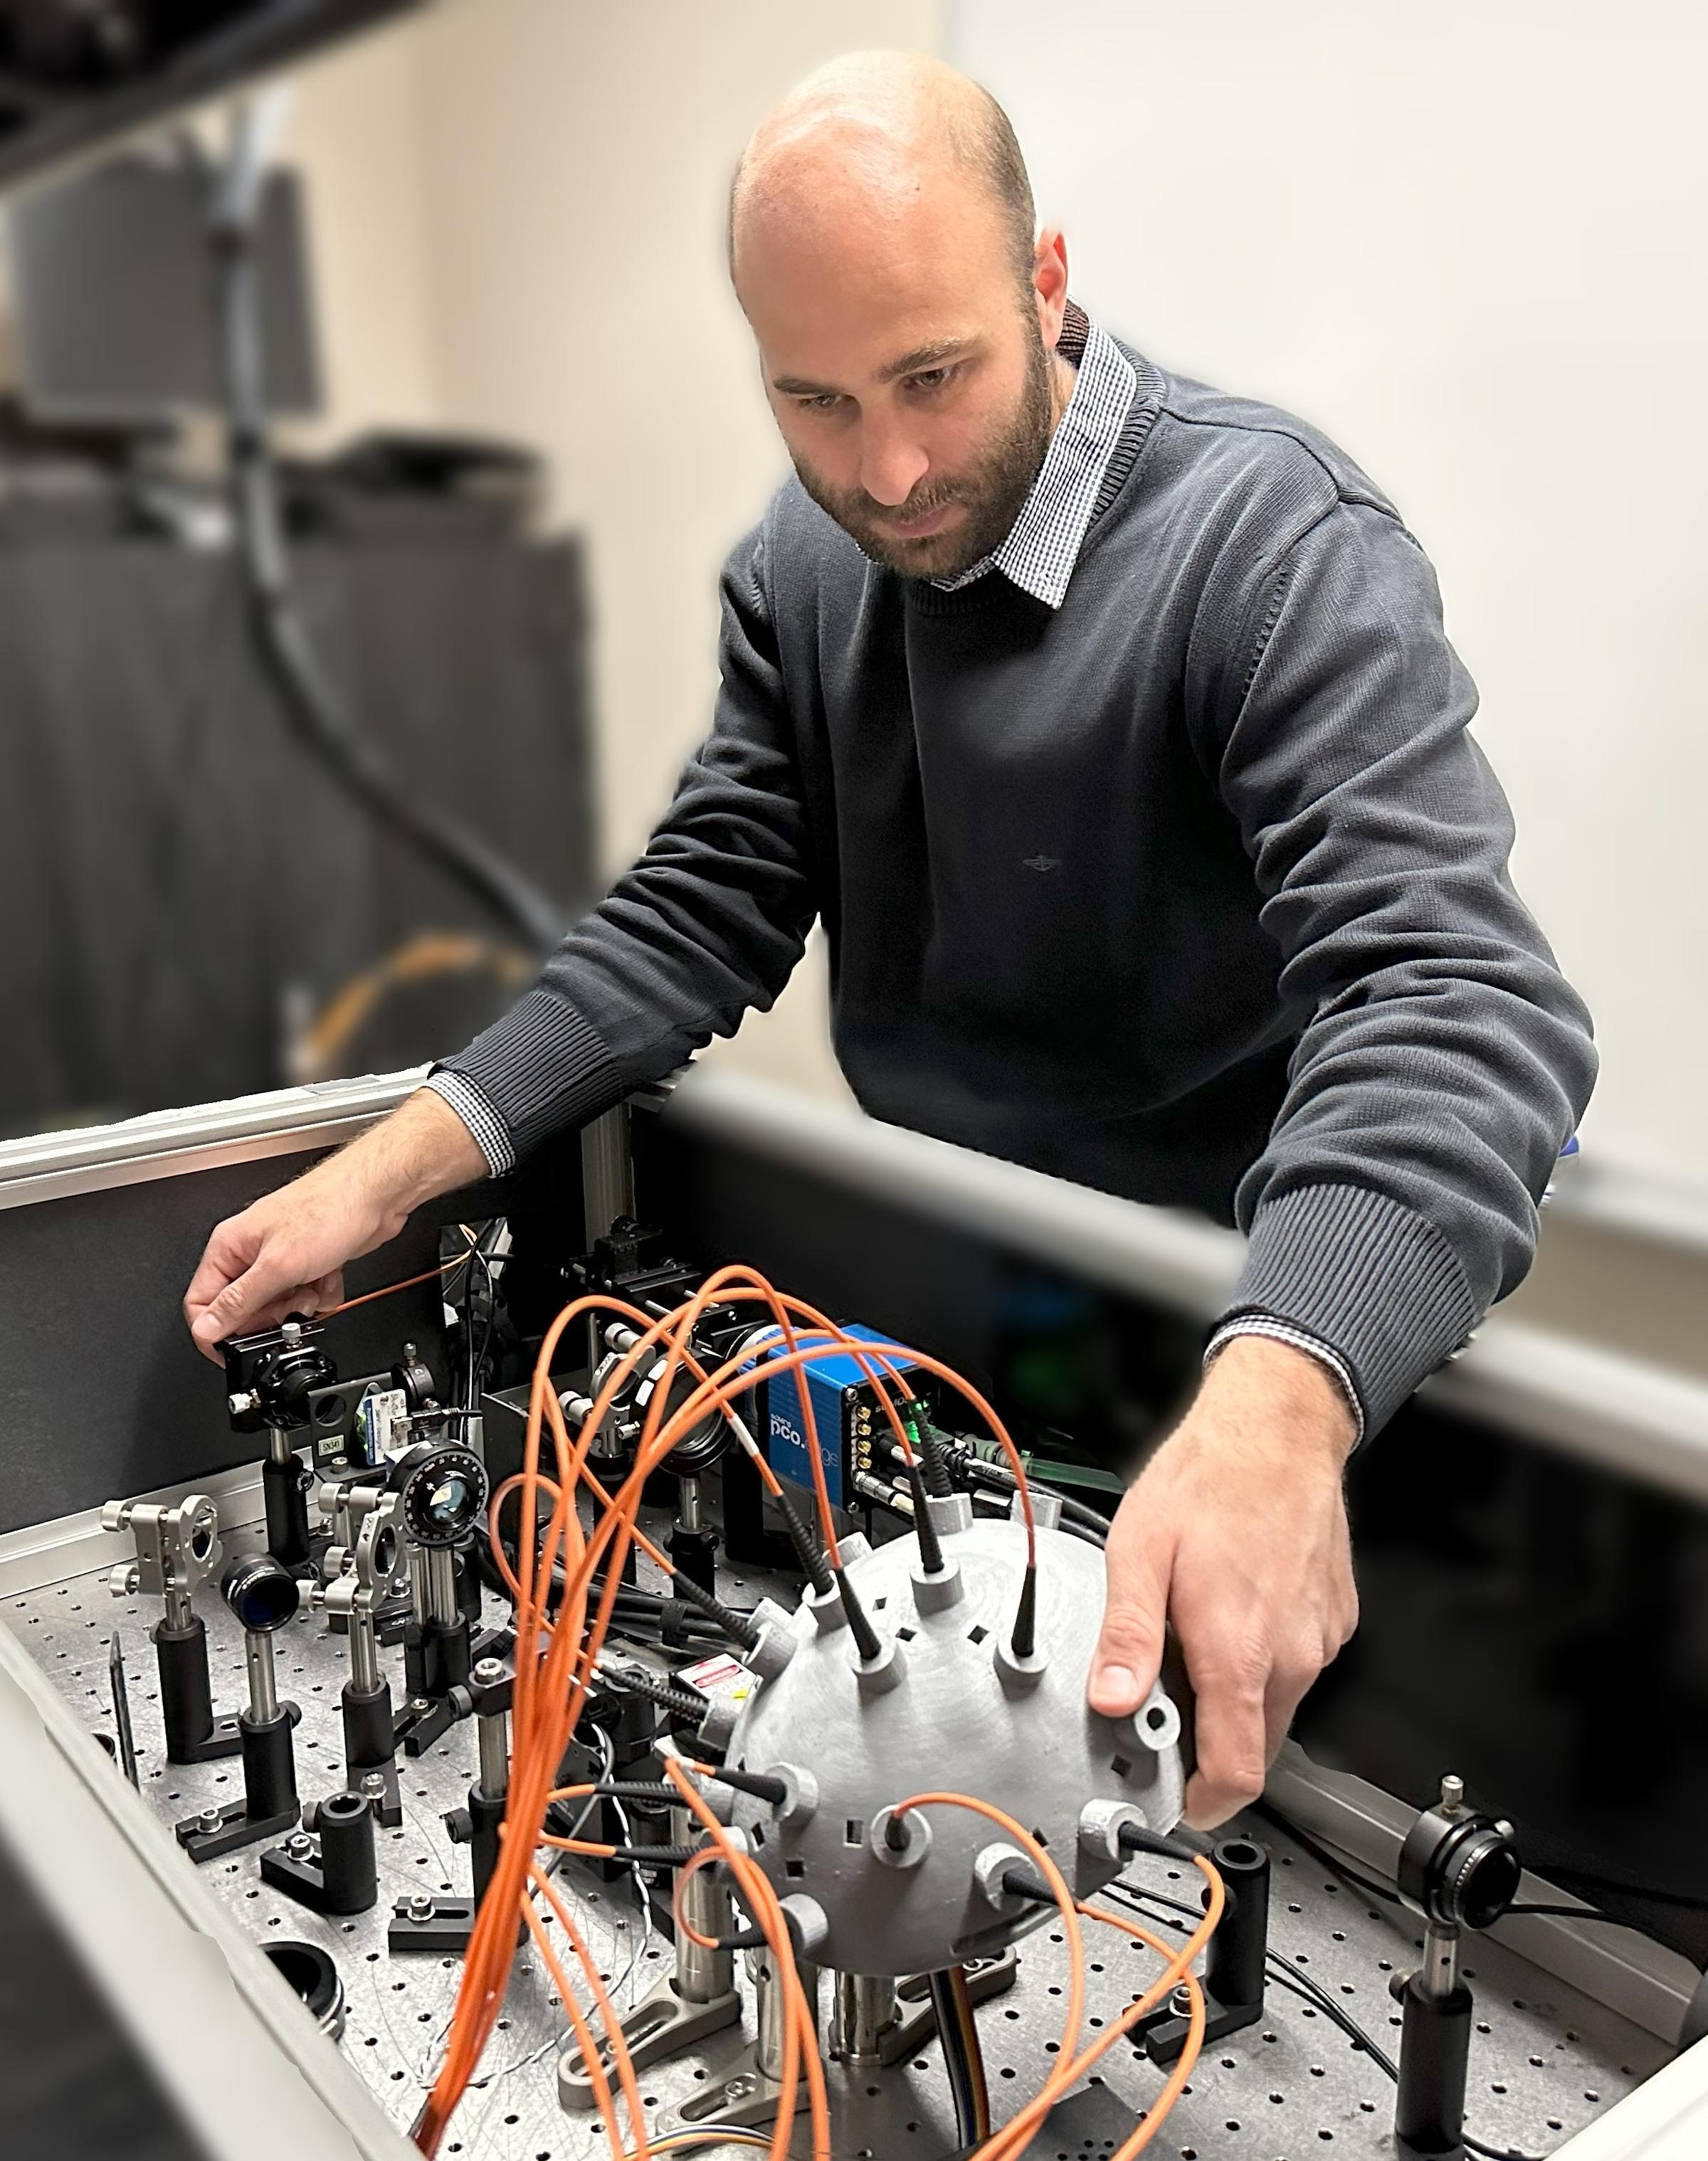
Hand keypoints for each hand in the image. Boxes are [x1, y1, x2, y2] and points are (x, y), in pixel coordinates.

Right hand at [182, 1088, 486, 1361]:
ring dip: (299, 1306)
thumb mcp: (278, 1266)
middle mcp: (250, 1251)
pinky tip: (329, 1278)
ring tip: (313, 1290)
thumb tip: (205, 1329)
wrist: (376, 1194)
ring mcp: (281, 1258)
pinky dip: (320, 1295)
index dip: (217, 1331)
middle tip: (289, 1308)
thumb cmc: (329, 1209)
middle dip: (270, 1315)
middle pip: (243, 1309)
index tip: (239, 1348)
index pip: (202, 1303)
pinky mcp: (308, 1264)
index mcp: (229, 1247)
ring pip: (277, 1306)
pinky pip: (304, 1297)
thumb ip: (239, 1301)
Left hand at [1086, 1335, 1358, 1826]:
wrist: (1278, 1428)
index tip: (1173, 1798)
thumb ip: (1125, 1635)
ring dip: (1232, 1696)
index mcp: (1241, 1652)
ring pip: (1275, 1705)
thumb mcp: (1139, 1552)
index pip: (1236, 1774)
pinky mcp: (1334, 1619)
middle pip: (1254, 1746)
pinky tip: (1230, 1610)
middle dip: (1208, 1745)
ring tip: (1191, 1640)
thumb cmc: (1210, 1479)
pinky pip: (1295, 1665)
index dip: (1202, 1802)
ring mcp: (1320, 1639)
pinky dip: (1261, 1660)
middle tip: (1163, 1705)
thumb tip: (1110, 1701)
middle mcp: (1291, 1655)